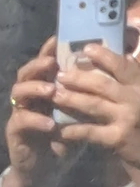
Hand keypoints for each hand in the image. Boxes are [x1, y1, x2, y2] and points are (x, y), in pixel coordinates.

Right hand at [0, 39, 70, 186]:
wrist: (43, 174)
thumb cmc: (61, 143)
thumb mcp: (75, 120)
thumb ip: (82, 102)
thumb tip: (103, 83)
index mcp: (42, 91)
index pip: (43, 66)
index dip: (47, 51)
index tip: (57, 39)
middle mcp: (28, 98)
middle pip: (26, 72)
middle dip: (38, 65)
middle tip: (52, 62)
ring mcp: (18, 112)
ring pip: (18, 91)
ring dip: (35, 88)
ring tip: (51, 90)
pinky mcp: (14, 131)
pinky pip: (21, 121)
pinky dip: (35, 120)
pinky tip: (49, 123)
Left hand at [55, 42, 139, 181]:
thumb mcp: (139, 91)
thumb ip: (132, 74)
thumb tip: (124, 54)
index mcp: (139, 84)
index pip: (122, 66)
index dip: (104, 56)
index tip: (86, 48)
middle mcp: (134, 99)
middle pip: (102, 84)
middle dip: (78, 79)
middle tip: (59, 75)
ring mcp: (126, 118)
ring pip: (93, 105)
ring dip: (72, 99)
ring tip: (55, 95)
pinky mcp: (118, 138)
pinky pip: (91, 131)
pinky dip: (74, 130)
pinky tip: (60, 128)